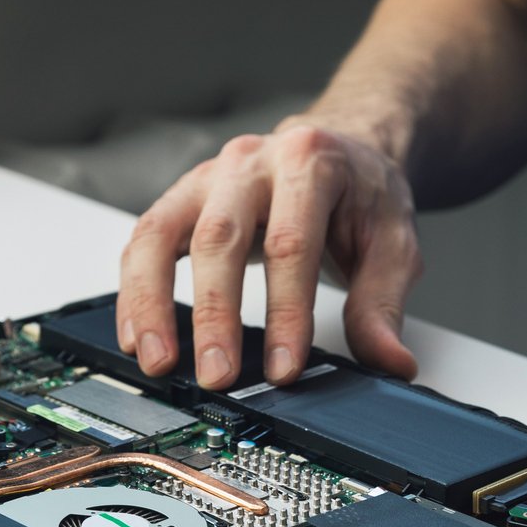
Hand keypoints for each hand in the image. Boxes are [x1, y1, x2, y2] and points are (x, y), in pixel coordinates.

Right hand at [115, 119, 423, 388]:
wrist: (337, 150)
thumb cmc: (359, 193)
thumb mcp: (393, 240)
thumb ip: (383, 302)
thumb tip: (390, 362)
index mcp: (308, 161)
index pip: (291, 243)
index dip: (286, 311)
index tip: (283, 368)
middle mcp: (248, 162)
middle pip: (219, 238)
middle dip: (214, 314)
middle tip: (217, 376)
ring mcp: (205, 178)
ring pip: (160, 234)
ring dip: (152, 303)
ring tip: (158, 361)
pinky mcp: (178, 200)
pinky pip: (142, 242)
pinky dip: (134, 292)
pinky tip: (136, 335)